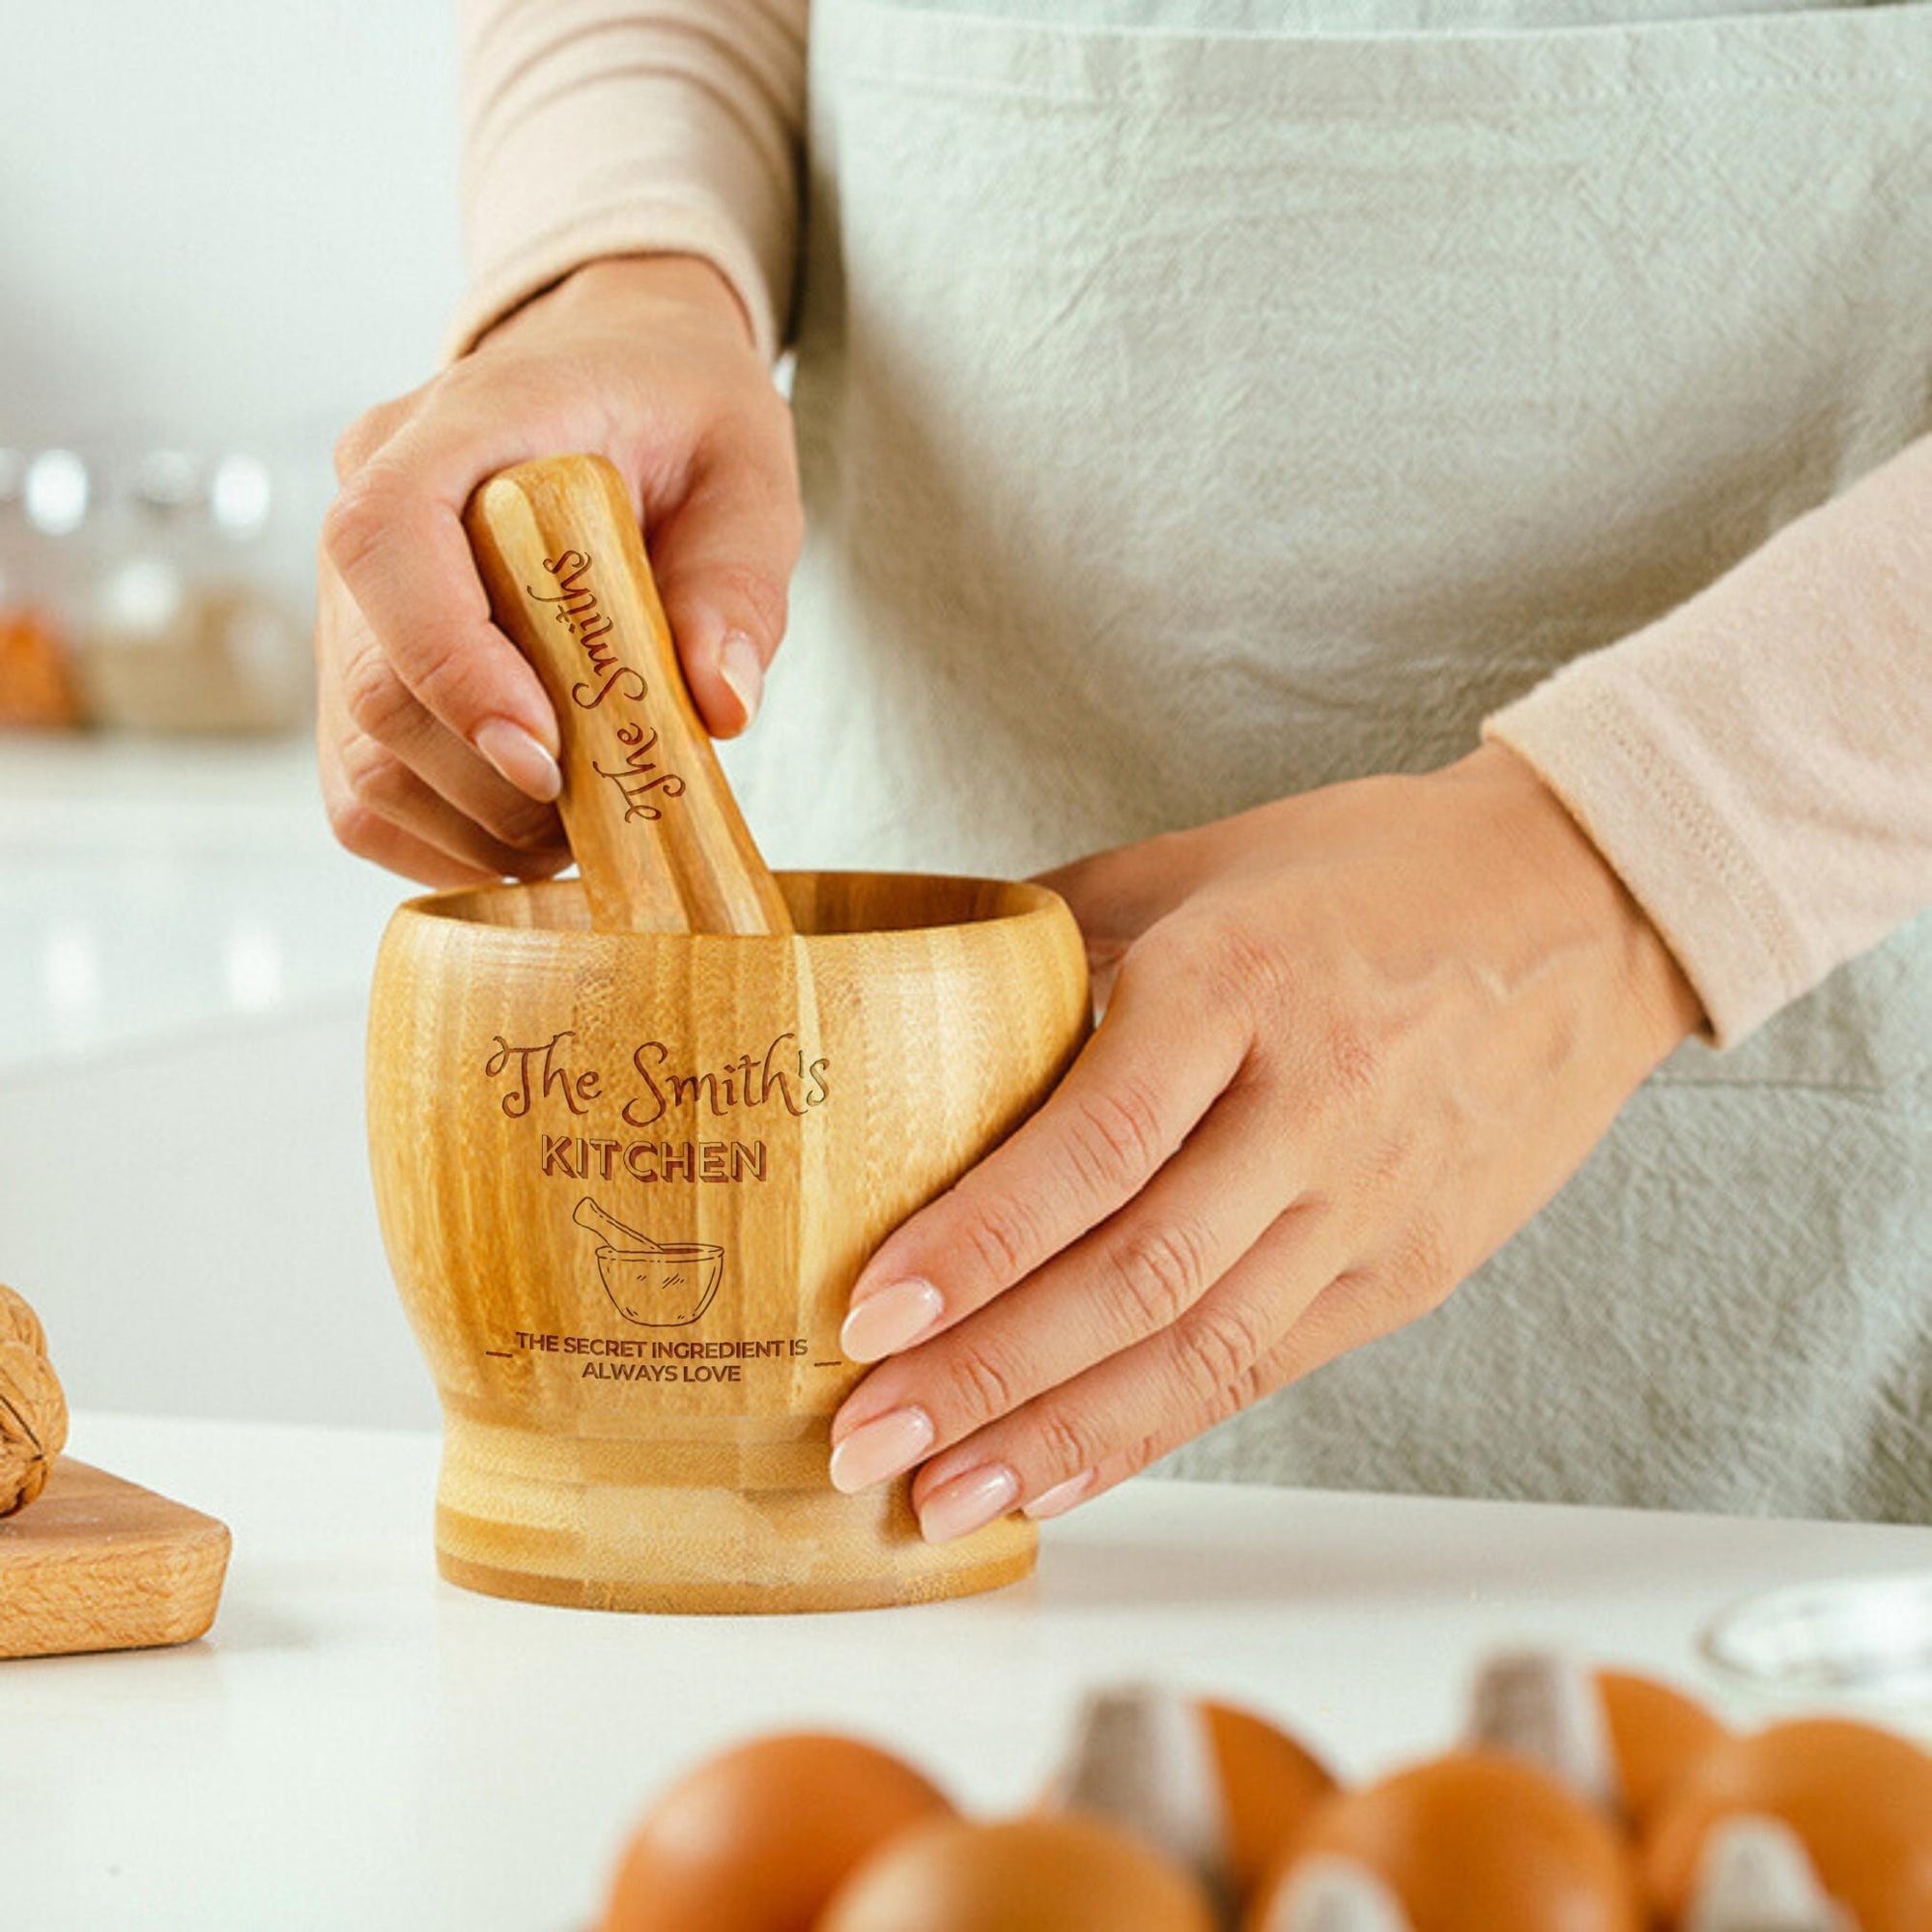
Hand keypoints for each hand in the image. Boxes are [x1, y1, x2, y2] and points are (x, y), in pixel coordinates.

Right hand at [316, 255, 800, 883]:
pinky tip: (527, 833)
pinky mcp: (357, 665)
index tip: (545, 755)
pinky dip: (441, 839)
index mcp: (455, 428)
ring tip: (581, 823)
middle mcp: (369, 504)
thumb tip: (722, 706)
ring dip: (474, 826)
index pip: (388, 543)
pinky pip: (360, 789)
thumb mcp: (746, 471)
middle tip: (607, 807)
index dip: (453, 667)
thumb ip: (738, 582)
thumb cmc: (677, 411)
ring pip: (362, 755)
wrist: (618, 368)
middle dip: (494, 783)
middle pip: (376, 684)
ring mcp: (349, 594)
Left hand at [827, 744, 1702, 1539]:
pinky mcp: (1413, 1268)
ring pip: (1200, 1349)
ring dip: (1059, 1436)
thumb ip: (1062, 925)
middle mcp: (1313, 1109)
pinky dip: (1158, 1430)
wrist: (1594, 904)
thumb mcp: (1207, 860)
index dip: (976, 1242)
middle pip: (1135, 1275)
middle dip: (987, 1374)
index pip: (1094, 1144)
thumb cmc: (1381, 868)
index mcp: (1244, 986)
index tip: (868, 1315)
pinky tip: (1067, 1471)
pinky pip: (1268, 1366)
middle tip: (863, 1439)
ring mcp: (1372, 1204)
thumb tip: (925, 985)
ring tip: (944, 1495)